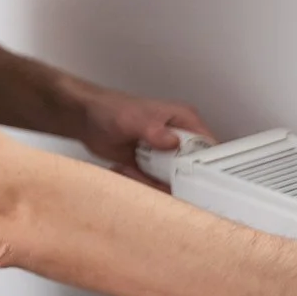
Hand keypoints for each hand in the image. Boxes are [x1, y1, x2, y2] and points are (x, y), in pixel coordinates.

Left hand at [70, 84, 215, 187]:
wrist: (87, 121)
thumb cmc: (111, 110)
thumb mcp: (134, 119)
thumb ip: (154, 130)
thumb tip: (173, 142)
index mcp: (185, 120)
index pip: (209, 145)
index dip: (206, 163)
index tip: (194, 177)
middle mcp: (180, 138)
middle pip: (193, 169)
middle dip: (175, 179)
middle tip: (153, 175)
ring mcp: (166, 155)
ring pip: (174, 181)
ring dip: (154, 182)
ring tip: (133, 168)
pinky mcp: (153, 167)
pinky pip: (157, 185)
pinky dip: (143, 183)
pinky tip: (127, 169)